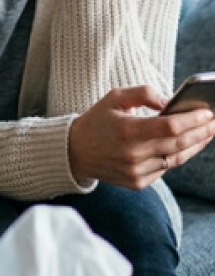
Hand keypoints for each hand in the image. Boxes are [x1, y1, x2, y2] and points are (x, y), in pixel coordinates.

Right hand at [68, 85, 214, 187]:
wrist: (75, 151)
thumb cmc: (97, 121)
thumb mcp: (114, 97)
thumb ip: (143, 93)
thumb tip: (169, 102)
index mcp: (127, 130)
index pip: (170, 126)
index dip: (193, 120)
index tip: (208, 112)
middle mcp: (133, 154)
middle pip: (179, 143)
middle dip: (201, 132)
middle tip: (214, 122)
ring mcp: (136, 171)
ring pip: (176, 158)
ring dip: (195, 146)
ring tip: (207, 133)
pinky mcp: (137, 182)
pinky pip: (165, 169)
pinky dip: (176, 156)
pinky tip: (186, 146)